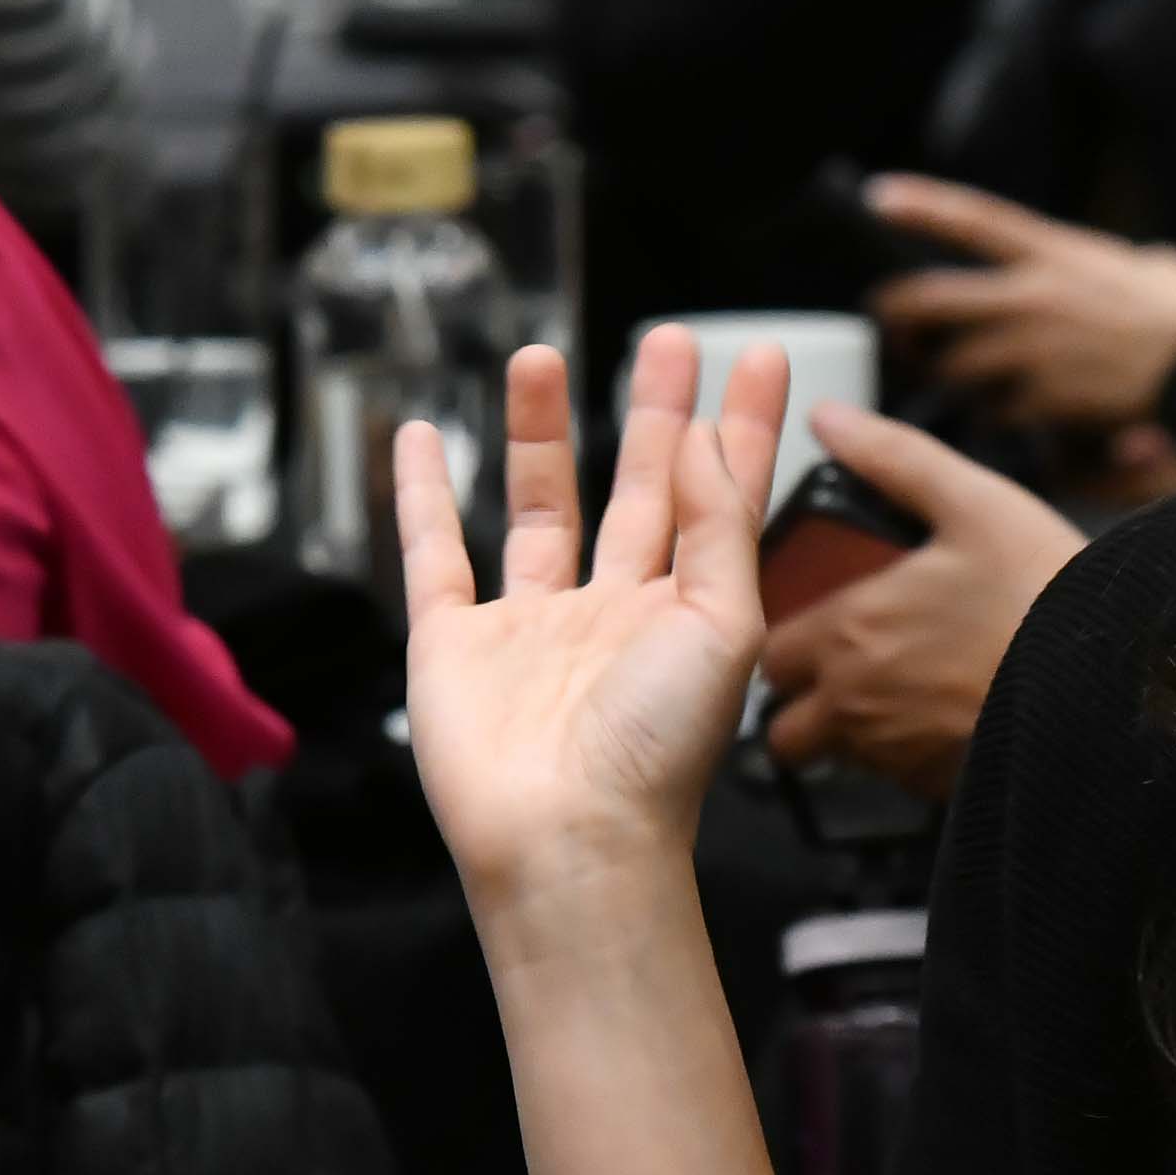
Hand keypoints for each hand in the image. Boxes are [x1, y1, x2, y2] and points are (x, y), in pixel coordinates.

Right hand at [393, 328, 783, 898]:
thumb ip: (717, 524)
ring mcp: (531, 627)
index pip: (721, 498)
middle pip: (638, 490)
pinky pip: (434, 554)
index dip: (737, 426)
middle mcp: (613, 614)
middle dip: (652, 413)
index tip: (755, 354)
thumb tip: (697, 435)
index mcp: (687, 613)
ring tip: (540, 353)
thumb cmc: (657, 750)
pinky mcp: (454, 643)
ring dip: (539, 433)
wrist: (566, 837)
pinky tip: (419, 436)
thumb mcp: (723, 625)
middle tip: (664, 337)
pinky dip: (421, 496)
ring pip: (539, 508)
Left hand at [751, 408, 1084, 800]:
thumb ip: (891, 458)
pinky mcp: (936, 789)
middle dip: (802, 698)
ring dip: (847, 729)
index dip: (786, 637)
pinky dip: (900, 756)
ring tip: (896, 689)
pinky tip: (941, 718)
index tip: (811, 622)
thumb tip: (831, 419)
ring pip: (834, 756)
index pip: (768, 652)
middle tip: (841, 665)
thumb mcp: (973, 501)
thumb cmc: (1048, 596)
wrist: (1117, 685)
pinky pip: (891, 781)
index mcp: (849, 632)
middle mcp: (856, 703)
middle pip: (784, 722)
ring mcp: (894, 755)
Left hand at [866, 176, 1175, 430]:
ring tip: (941, 376)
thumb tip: (1081, 262)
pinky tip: (998, 413)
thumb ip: (1085, 262)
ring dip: (941, 372)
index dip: (922, 205)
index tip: (878, 196)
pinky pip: (994, 409)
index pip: (974, 219)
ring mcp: (1035, 350)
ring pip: (954, 363)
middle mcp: (1034, 296)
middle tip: (889, 325)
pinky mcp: (1046, 399)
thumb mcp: (1131, 262)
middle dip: (898, 315)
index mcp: (1054, 251)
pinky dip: (988, 413)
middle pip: (934, 299)